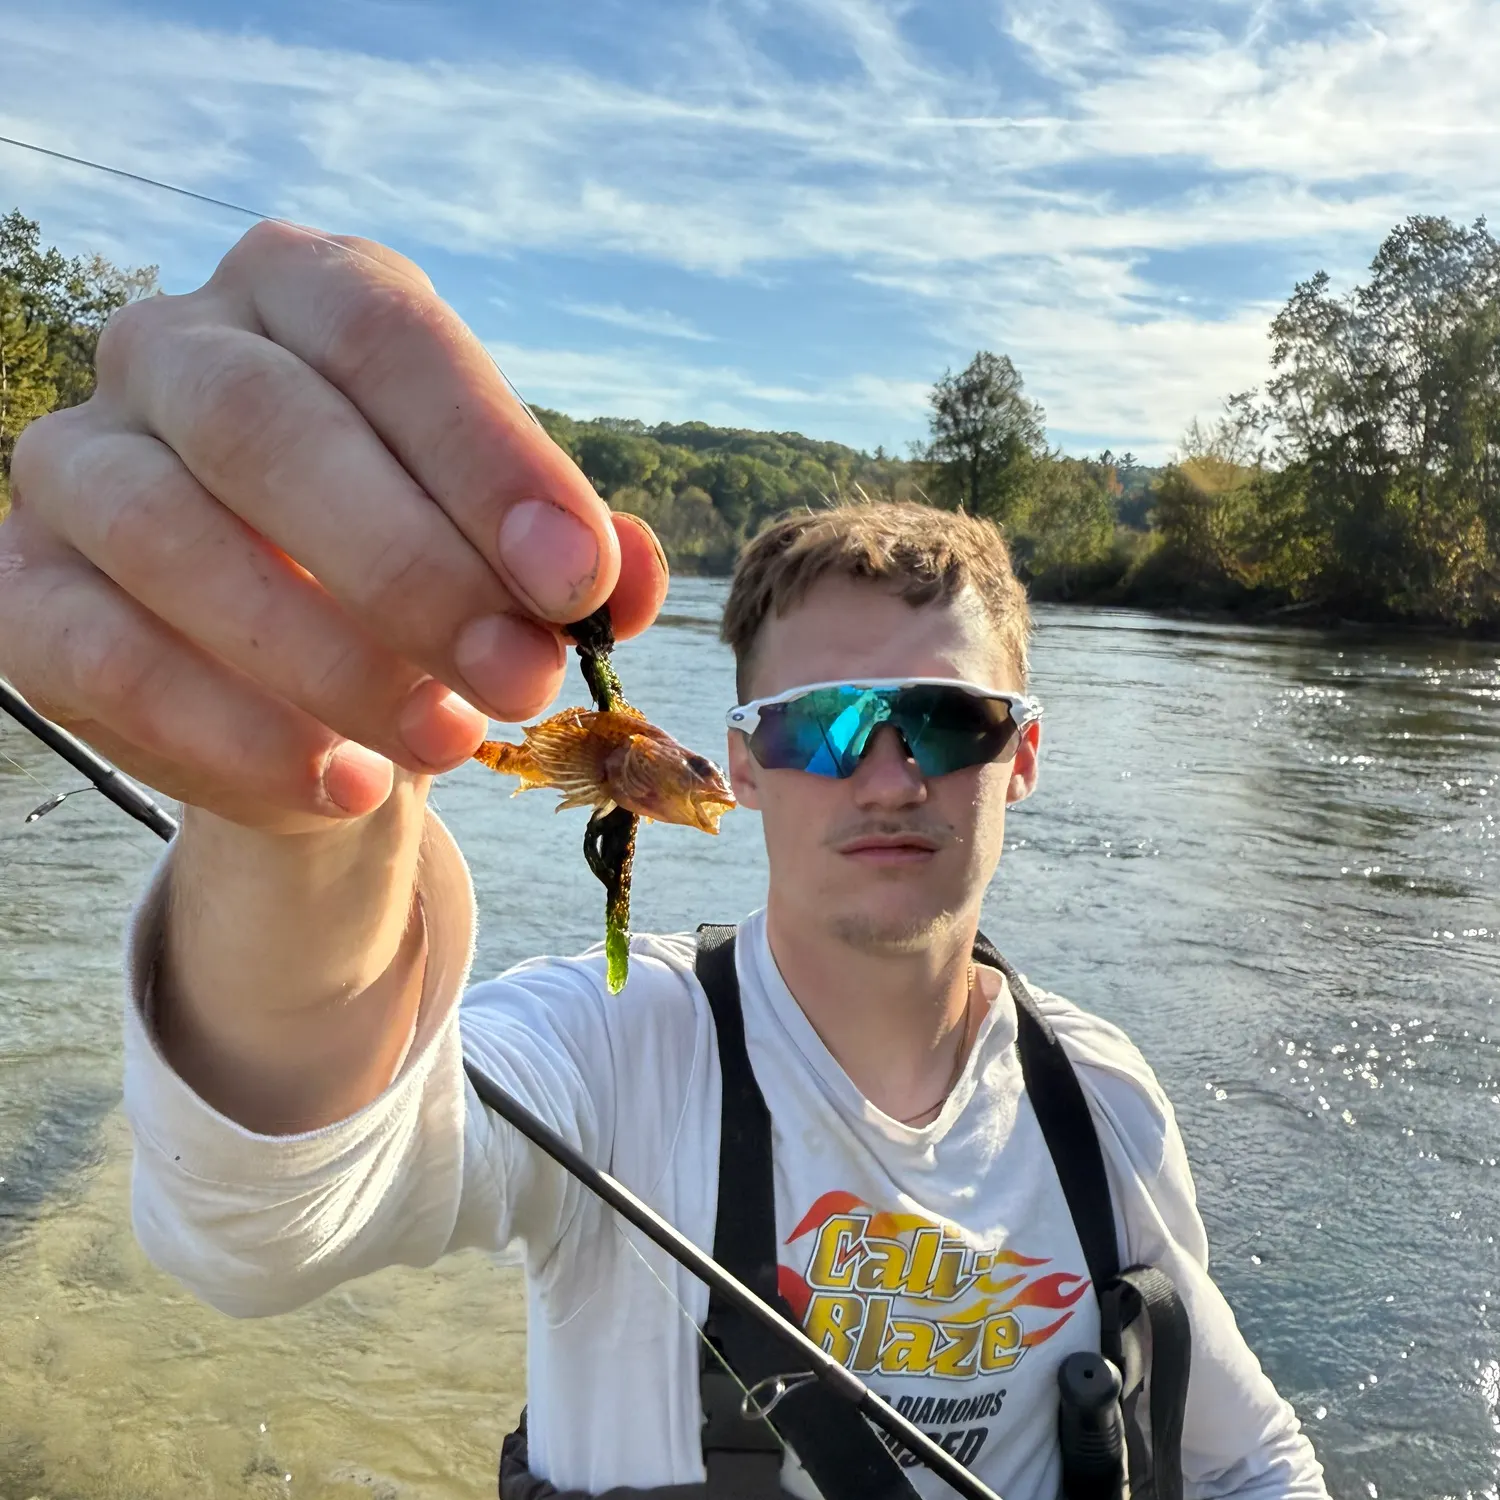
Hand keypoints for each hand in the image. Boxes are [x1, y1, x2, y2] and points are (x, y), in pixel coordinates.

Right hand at [0, 221, 668, 832]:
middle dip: (412, 570)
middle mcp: (175, 348)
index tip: (577, 580)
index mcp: (307, 293)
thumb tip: (632, 576)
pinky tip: (342, 788)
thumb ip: (572, 557)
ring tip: (446, 743)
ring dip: (326, 661)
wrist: (304, 664)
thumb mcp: (503, 548)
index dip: (486, 459)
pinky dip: (232, 738)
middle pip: (269, 426)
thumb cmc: (418, 570)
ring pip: (173, 538)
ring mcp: (78, 461)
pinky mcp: (24, 588)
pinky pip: (103, 660)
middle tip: (519, 679)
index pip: (387, 336)